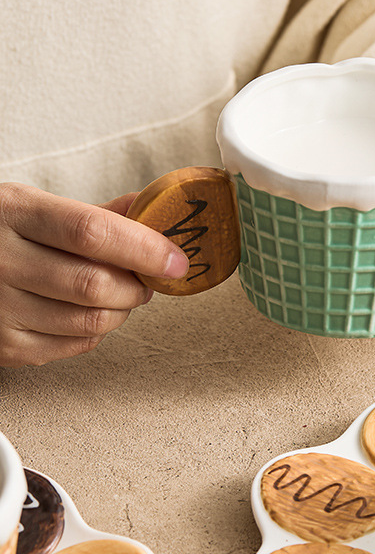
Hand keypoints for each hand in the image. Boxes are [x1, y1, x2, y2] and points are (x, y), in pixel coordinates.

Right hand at [0, 183, 188, 366]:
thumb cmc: (2, 235)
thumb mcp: (37, 209)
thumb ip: (97, 214)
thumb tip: (155, 208)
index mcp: (13, 212)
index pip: (92, 232)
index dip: (144, 248)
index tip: (177, 261)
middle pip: (96, 284)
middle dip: (137, 286)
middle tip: (145, 280)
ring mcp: (0, 307)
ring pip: (92, 320)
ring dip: (122, 310)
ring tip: (118, 294)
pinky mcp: (5, 345)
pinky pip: (77, 344)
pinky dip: (97, 330)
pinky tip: (86, 312)